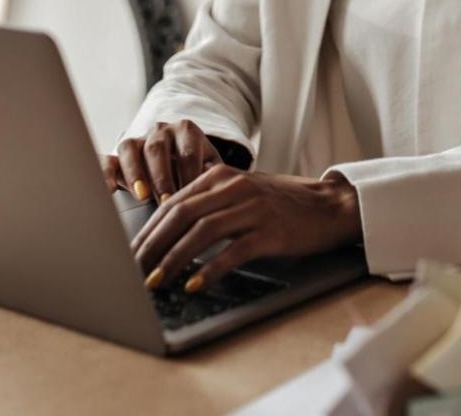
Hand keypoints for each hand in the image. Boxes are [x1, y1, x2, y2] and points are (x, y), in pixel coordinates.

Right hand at [103, 120, 225, 202]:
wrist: (178, 164)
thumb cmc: (197, 169)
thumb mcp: (210, 168)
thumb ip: (213, 176)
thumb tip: (217, 192)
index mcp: (186, 131)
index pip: (187, 151)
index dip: (189, 174)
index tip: (191, 196)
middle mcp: (160, 131)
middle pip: (157, 149)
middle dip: (162, 176)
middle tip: (167, 200)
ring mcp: (137, 140)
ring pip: (130, 149)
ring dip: (136, 173)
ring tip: (142, 195)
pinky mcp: (117, 155)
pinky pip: (107, 159)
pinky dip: (105, 173)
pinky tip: (110, 190)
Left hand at [132, 165, 361, 292]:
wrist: (330, 205)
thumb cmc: (282, 204)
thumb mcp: (241, 194)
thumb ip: (208, 204)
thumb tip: (168, 232)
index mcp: (221, 176)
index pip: (173, 203)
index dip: (148, 231)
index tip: (130, 254)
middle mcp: (234, 187)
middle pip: (181, 215)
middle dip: (152, 246)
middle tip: (132, 272)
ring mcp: (253, 208)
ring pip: (202, 232)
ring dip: (173, 259)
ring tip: (156, 282)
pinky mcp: (270, 231)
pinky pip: (234, 250)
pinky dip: (211, 268)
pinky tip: (195, 283)